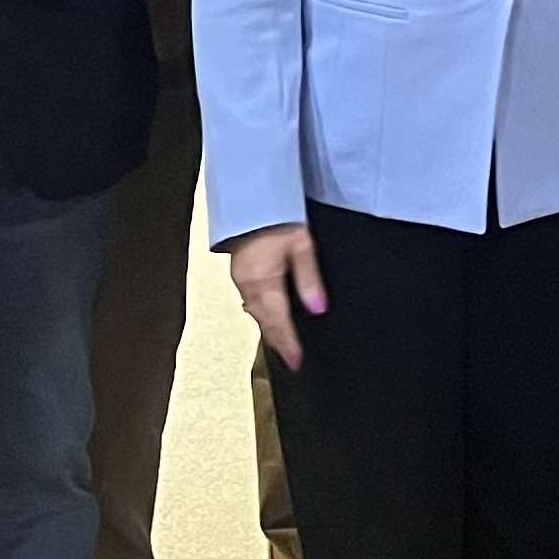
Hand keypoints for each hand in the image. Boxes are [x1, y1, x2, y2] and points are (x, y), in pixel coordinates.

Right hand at [226, 223, 325, 371]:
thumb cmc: (278, 216)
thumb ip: (309, 279)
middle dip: (278, 341)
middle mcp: (247, 284)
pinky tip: (267, 316)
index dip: (288, 344)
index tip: (297, 362)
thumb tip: (318, 309)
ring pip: (255, 312)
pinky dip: (261, 313)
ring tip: (282, 344)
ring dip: (268, 328)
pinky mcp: (240, 270)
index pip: (278, 322)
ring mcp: (240, 278)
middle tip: (292, 359)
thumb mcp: (301, 246)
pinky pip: (250, 300)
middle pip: (264, 321)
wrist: (252, 196)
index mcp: (263, 282)